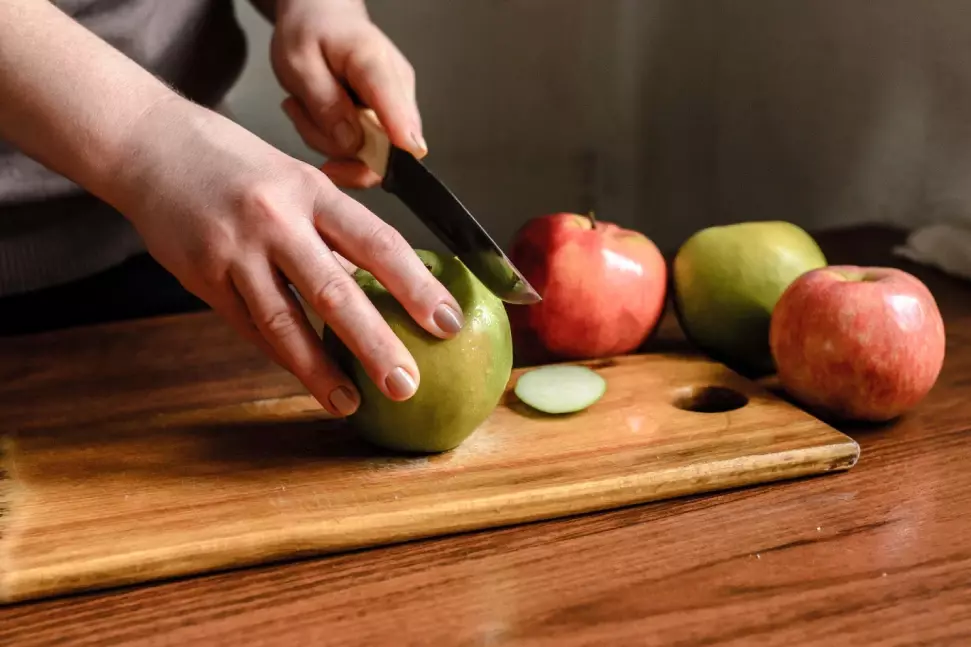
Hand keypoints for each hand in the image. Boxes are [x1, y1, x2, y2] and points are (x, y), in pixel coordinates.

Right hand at [113, 98, 464, 416]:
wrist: (150, 146)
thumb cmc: (236, 164)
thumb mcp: (297, 178)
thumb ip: (336, 226)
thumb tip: (382, 278)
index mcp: (312, 192)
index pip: (378, 243)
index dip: (417, 286)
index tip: (448, 323)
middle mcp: (276, 220)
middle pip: (335, 291)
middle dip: (375, 344)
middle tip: (406, 384)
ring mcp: (235, 250)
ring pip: (284, 321)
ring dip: (320, 370)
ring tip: (350, 403)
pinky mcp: (201, 277)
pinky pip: (249, 326)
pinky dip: (281, 354)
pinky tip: (306, 377)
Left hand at [270, 0, 422, 188]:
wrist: (322, 17)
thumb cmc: (311, 32)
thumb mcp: (298, 63)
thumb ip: (324, 104)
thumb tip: (352, 143)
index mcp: (376, 65)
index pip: (399, 114)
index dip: (398, 146)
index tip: (390, 163)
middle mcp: (397, 88)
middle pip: (383, 147)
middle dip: (337, 146)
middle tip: (303, 115)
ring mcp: (396, 106)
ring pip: (370, 152)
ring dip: (329, 141)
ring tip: (307, 106)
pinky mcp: (389, 119)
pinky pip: (364, 149)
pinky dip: (335, 140)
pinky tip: (321, 113)